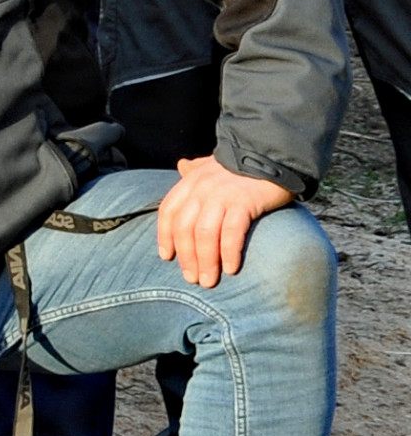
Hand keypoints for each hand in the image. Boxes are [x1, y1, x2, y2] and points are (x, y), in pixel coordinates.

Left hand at [157, 155, 295, 288]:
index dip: (165, 236)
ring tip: (209, 281)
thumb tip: (181, 165)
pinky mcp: (244, 202)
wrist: (271, 155)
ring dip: (205, 261)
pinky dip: (228, 252)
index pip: (168, 212)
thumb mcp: (213, 164)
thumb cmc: (241, 165)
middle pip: (184, 228)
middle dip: (186, 256)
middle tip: (192, 278)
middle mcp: (201, 189)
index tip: (166, 257)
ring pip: (204, 234)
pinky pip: (231, 232)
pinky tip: (231, 269)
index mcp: (190, 181)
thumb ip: (195, 169)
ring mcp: (221, 195)